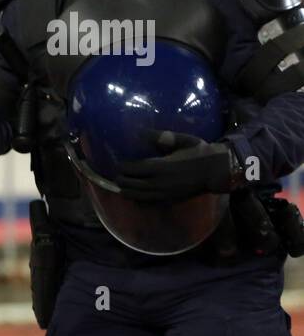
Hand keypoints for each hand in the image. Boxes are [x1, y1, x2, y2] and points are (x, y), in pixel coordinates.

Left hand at [114, 130, 235, 201]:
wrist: (218, 171)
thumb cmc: (200, 152)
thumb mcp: (184, 140)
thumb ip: (164, 137)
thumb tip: (143, 132)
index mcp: (161, 166)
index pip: (132, 169)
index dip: (122, 167)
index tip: (119, 164)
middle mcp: (159, 182)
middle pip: (130, 184)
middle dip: (121, 180)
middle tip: (118, 175)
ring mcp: (164, 194)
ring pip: (137, 196)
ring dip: (127, 191)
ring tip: (122, 187)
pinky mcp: (169, 201)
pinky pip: (148, 204)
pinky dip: (138, 201)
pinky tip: (135, 197)